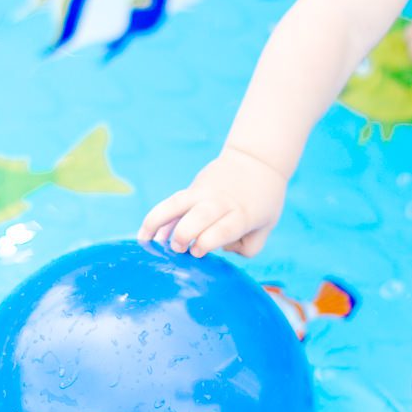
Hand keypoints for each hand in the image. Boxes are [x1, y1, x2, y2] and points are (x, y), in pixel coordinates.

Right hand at [137, 146, 288, 257]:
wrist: (256, 159)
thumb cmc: (264, 199)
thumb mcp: (266, 225)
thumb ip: (249, 247)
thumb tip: (220, 252)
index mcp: (242, 213)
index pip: (223, 228)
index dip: (207, 241)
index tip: (197, 252)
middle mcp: (221, 202)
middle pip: (199, 216)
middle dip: (184, 234)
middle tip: (178, 249)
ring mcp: (204, 192)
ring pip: (177, 204)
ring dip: (159, 222)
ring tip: (145, 242)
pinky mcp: (193, 188)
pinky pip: (172, 204)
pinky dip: (157, 218)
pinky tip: (145, 235)